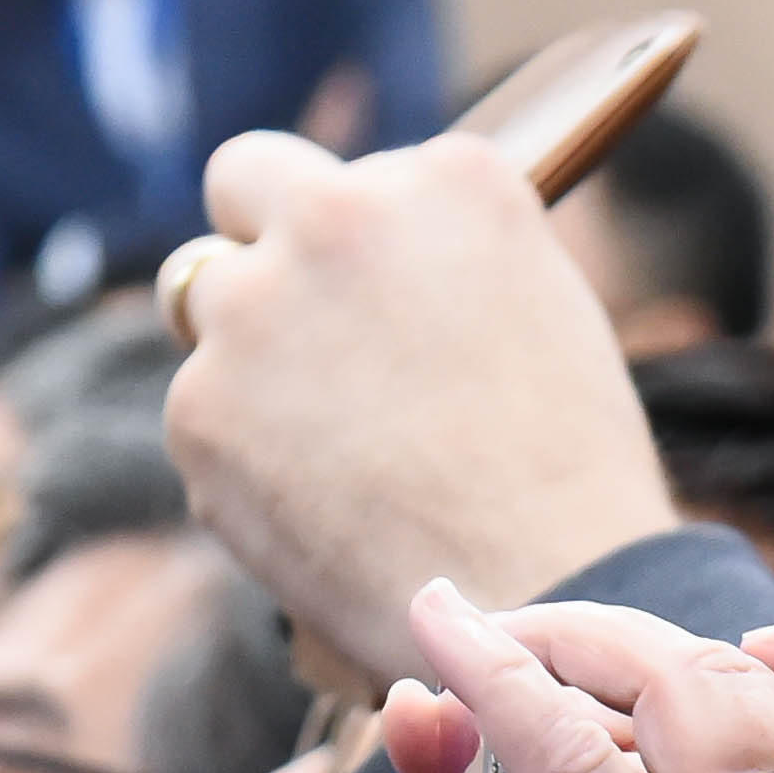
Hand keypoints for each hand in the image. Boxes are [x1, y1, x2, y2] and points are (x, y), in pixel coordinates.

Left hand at [165, 131, 680, 686]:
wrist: (550, 602)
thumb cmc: (573, 477)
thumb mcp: (542, 314)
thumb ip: (443, 255)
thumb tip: (368, 262)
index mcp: (448, 178)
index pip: (360, 170)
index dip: (370, 238)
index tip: (396, 300)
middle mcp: (339, 215)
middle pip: (244, 177)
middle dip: (263, 235)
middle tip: (303, 322)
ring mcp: (254, 308)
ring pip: (206, 303)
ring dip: (251, 355)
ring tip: (340, 450)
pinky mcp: (201, 410)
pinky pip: (206, 416)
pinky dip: (249, 460)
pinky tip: (329, 513)